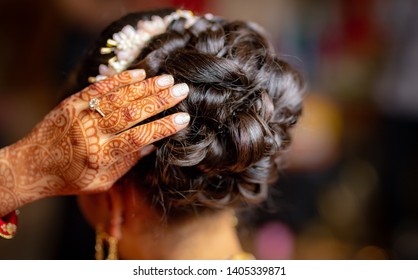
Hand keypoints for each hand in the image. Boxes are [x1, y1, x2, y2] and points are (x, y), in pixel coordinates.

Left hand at [0, 70, 189, 215]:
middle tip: (182, 91)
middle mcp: (92, 133)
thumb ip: (127, 163)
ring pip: (119, 97)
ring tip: (168, 80)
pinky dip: (121, 79)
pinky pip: (100, 87)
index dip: (164, 127)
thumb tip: (152, 144)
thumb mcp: (101, 182)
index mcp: (101, 156)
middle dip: (161, 101)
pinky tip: (141, 73)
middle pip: (132, 113)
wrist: (32, 165)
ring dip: (147, 87)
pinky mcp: (73, 102)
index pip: (139, 137)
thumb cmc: (70, 178)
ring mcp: (81, 114)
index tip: (184, 119)